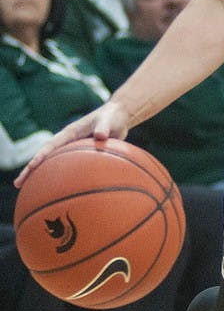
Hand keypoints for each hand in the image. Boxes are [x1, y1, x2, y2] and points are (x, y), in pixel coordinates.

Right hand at [14, 102, 129, 187]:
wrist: (118, 117)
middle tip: (19, 184)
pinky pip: (66, 168)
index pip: (52, 145)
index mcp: (70, 132)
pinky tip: (57, 193)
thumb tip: (100, 135)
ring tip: (28, 192)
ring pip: (53, 164)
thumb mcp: (109, 120)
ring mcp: (71, 149)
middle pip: (45, 156)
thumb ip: (104, 126)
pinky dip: (59, 178)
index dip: (41, 156)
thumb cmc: (113, 117)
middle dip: (31, 169)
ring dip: (41, 176)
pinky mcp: (79, 156)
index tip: (31, 167)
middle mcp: (67, 141)